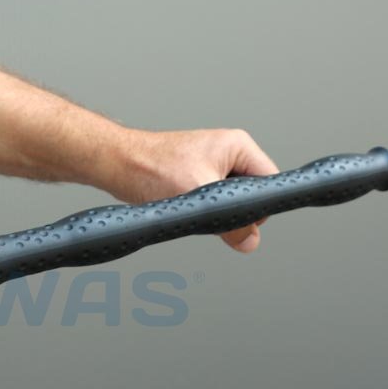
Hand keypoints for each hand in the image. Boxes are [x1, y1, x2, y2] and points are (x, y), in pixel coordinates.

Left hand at [112, 128, 277, 252]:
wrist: (118, 165)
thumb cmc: (151, 168)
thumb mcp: (197, 198)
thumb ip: (228, 223)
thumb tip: (249, 242)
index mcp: (238, 146)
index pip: (269, 183)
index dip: (257, 208)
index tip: (239, 221)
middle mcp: (228, 155)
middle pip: (250, 197)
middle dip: (233, 213)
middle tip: (206, 212)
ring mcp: (212, 167)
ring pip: (229, 204)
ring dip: (214, 214)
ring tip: (189, 206)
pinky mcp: (196, 181)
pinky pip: (211, 204)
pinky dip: (201, 213)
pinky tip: (184, 210)